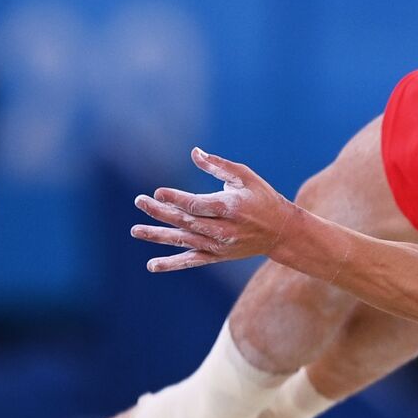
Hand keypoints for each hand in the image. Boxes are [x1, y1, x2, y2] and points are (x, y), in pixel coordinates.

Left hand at [132, 147, 298, 271]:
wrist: (282, 232)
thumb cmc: (262, 198)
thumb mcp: (246, 177)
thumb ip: (219, 165)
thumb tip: (194, 152)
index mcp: (231, 207)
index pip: (198, 204)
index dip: (176, 199)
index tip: (158, 192)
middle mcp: (224, 229)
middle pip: (187, 222)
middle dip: (161, 212)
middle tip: (140, 201)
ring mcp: (220, 246)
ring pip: (185, 241)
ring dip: (159, 236)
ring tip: (136, 230)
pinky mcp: (218, 256)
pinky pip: (192, 261)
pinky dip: (172, 264)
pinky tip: (152, 265)